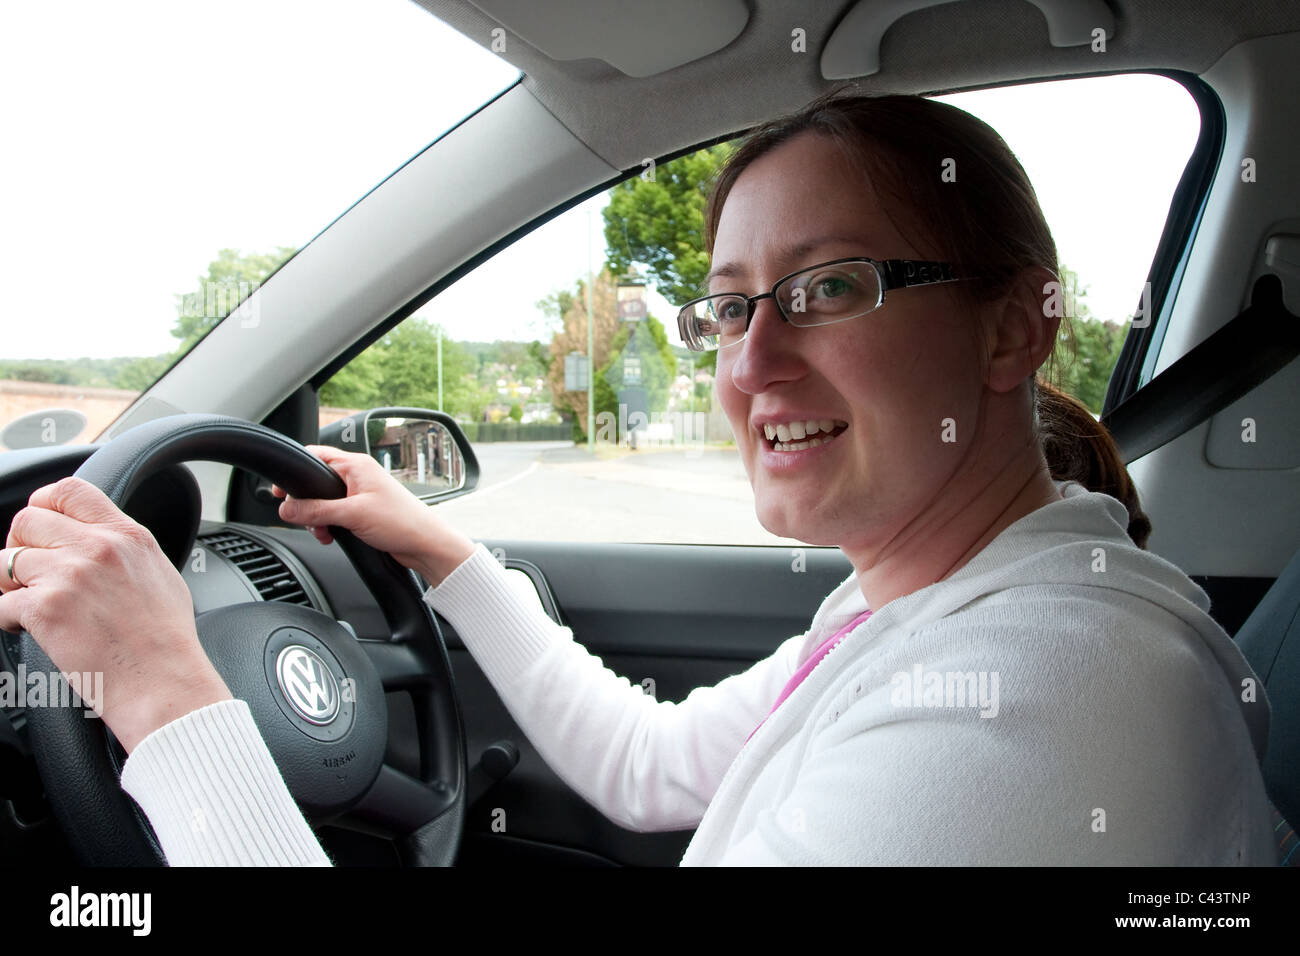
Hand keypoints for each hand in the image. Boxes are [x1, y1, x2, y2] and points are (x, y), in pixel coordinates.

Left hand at [0, 477, 231, 753]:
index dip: (44, 505)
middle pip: (27, 520)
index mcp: (127, 535)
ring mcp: (69, 575)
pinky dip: (9, 619)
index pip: (69, 490)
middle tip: (29, 574)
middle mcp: (98, 547)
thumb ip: (125, 549)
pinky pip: (0, 604)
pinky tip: (32, 630)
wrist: (163, 682)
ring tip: (30, 606)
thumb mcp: (160, 574)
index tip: (40, 528)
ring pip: (5, 560)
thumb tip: (100, 541)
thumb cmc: (167, 640)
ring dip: (10, 585)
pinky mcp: (45, 609)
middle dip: (19, 546)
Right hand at [272, 445, 474, 585]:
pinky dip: (328, 525)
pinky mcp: (362, 511)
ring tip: (323, 532)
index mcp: (356, 465)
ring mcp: (360, 494)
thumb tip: (287, 509)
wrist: (425, 544)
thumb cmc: (401, 522)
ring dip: (317, 518)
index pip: (315, 456)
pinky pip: (335, 514)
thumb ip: (316, 511)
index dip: (295, 472)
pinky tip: (331, 536)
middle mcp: (358, 475)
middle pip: (316, 483)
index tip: (280, 490)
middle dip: (307, 504)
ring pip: (323, 501)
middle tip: (305, 519)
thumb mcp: (352, 514)